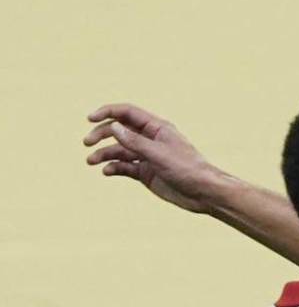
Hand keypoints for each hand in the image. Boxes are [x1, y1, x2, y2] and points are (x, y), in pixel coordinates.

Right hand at [84, 103, 221, 212]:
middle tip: (86, 142)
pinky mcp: (146, 173)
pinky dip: (114, 168)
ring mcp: (147, 157)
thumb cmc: (187, 169)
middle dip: (101, 134)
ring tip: (91, 161)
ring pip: (120, 150)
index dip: (107, 112)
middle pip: (119, 130)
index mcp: (157, 128)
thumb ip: (134, 142)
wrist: (204, 193)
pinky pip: (125, 167)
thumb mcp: (158, 154)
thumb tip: (113, 127)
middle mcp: (150, 140)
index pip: (127, 113)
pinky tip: (106, 171)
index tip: (90, 118)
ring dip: (104, 153)